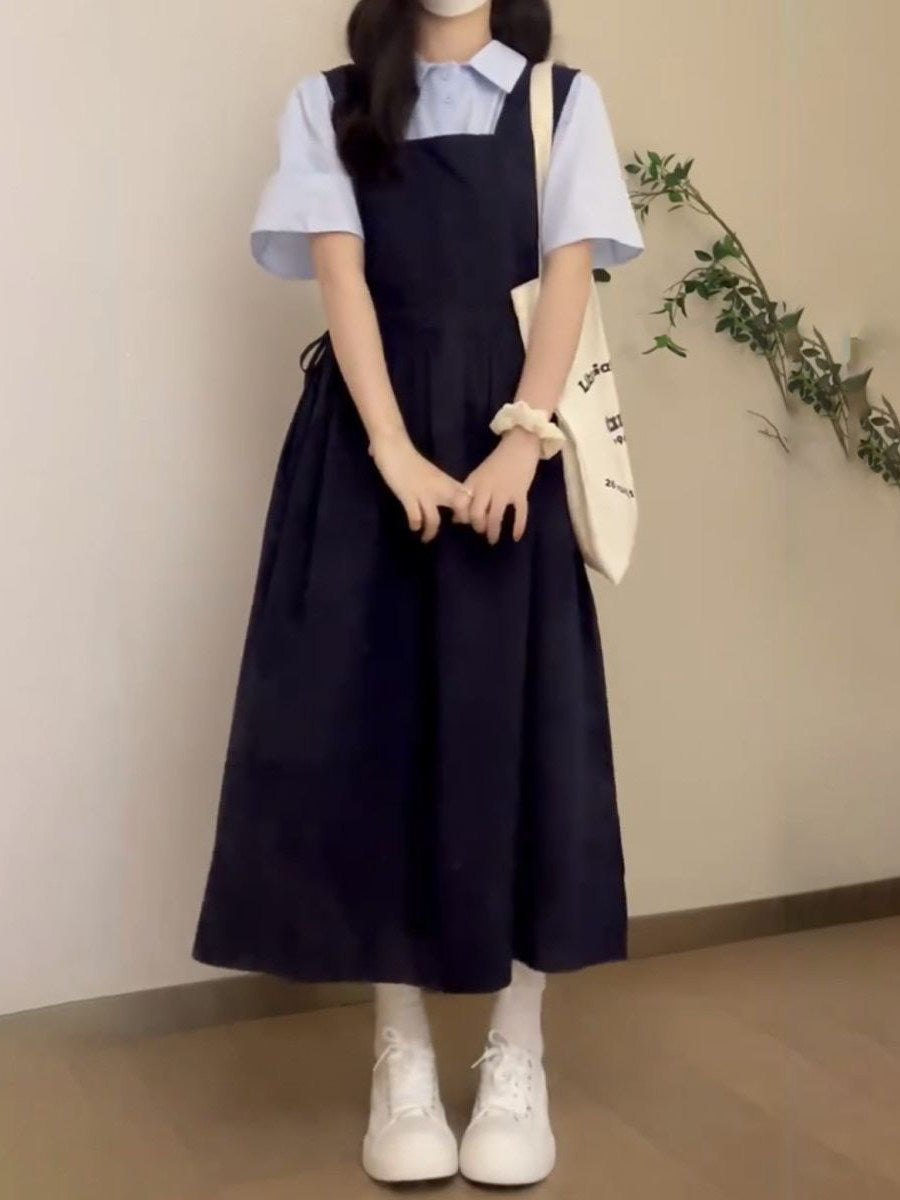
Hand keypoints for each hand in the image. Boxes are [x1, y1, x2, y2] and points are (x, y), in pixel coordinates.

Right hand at [369, 429, 471, 541]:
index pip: (467, 496)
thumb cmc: (409, 458)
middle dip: (460, 520)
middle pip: (460, 506)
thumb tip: (440, 493)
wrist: (394, 446)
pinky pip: (416, 517)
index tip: (462, 517)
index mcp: (446, 480)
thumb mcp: (431, 472)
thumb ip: (438, 483)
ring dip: (431, 531)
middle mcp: (439, 487)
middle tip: (453, 528)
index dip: (469, 509)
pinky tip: (414, 527)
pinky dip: (416, 525)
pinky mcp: (408, 497)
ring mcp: (424, 493)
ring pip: (435, 519)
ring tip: (426, 538)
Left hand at [463, 426, 540, 544]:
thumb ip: (468, 495)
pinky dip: (518, 526)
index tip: (465, 522)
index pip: (461, 503)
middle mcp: (487, 487)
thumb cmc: (498, 461)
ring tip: (492, 539)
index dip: (461, 516)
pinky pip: (520, 513)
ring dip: (493, 531)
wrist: (520, 444)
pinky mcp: (521, 492)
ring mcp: (505, 490)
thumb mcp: (479, 475)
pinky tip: (515, 537)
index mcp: (475, 481)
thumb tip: (457, 518)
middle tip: (481, 531)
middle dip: (478, 526)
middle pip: (476, 513)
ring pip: (495, 516)